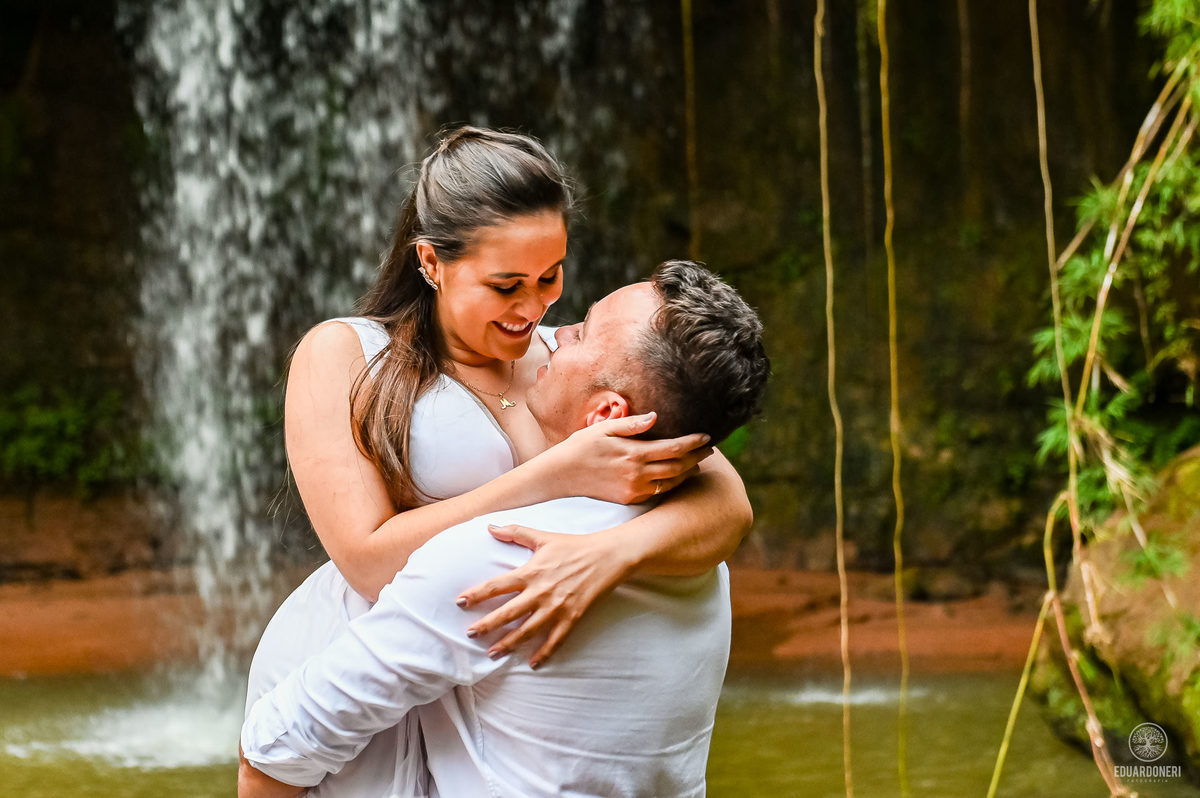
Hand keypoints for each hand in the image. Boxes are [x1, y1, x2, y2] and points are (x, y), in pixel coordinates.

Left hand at [456, 524, 637, 667]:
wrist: (607, 556)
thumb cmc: (574, 545)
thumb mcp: (543, 537)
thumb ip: (515, 532)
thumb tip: (490, 527)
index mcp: (531, 572)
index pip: (497, 585)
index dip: (477, 594)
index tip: (460, 602)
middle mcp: (540, 592)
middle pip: (508, 613)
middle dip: (487, 625)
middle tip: (470, 634)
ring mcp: (556, 607)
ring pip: (527, 631)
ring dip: (508, 643)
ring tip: (492, 653)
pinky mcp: (572, 618)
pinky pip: (555, 639)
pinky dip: (544, 653)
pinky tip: (533, 663)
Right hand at [550, 412, 712, 503]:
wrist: (561, 475)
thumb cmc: (581, 446)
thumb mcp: (604, 429)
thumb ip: (631, 424)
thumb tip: (655, 417)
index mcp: (633, 453)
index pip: (673, 448)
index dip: (693, 443)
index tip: (707, 437)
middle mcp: (637, 474)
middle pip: (678, 466)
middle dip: (697, 457)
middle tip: (709, 449)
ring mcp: (634, 489)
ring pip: (671, 482)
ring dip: (688, 472)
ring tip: (697, 462)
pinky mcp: (629, 499)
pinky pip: (658, 492)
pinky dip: (672, 483)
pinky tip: (677, 475)